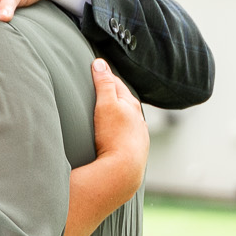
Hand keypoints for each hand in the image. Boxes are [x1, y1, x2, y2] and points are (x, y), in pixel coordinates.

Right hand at [90, 58, 148, 197]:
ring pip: (127, 122)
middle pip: (124, 102)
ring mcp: (138, 137)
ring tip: (107, 115)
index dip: (105, 76)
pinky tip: (113, 139)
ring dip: (118, 117)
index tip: (96, 70)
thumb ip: (103, 83)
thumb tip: (99, 63)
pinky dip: (120, 135)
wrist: (123, 171)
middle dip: (113, 96)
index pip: (117, 83)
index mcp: (131, 105)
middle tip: (100, 90)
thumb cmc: (113, 137)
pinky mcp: (135, 153)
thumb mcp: (105, 104)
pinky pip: (126, 139)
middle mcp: (139, 120)